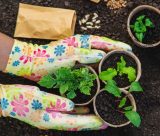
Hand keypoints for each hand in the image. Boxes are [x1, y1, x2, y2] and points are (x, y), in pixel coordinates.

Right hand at [0, 84, 106, 130]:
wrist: (5, 100)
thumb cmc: (19, 99)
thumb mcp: (37, 98)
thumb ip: (55, 102)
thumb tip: (72, 105)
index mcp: (50, 119)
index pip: (75, 123)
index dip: (91, 123)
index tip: (105, 122)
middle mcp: (53, 120)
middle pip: (77, 123)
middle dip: (93, 123)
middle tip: (108, 121)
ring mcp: (51, 117)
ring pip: (74, 119)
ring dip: (87, 118)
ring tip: (101, 116)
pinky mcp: (49, 111)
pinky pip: (68, 113)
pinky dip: (79, 112)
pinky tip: (86, 107)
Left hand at [5, 34, 131, 80]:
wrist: (31, 64)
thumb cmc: (48, 60)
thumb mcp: (67, 58)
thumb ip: (84, 55)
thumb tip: (102, 54)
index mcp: (80, 42)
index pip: (102, 41)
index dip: (116, 45)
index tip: (128, 49)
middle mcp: (79, 45)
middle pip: (101, 45)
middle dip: (114, 49)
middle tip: (127, 55)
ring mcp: (76, 51)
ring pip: (96, 52)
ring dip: (107, 55)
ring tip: (118, 62)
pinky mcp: (72, 59)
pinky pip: (89, 59)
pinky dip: (98, 63)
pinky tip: (101, 70)